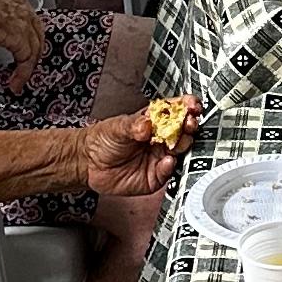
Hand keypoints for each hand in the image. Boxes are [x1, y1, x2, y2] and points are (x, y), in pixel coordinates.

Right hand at [0, 0, 48, 79]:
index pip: (22, 10)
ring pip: (33, 45)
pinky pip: (26, 59)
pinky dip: (22, 73)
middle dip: (31, 47)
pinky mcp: (20, 38)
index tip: (14, 38)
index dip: (20, 27)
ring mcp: (23, 20)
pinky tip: (15, 82)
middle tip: (25, 61)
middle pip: (34, 28)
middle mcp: (20, 3)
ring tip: (19, 78)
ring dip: (27, 65)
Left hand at [82, 96, 196, 198]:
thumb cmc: (104, 140)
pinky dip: (169, 166)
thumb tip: (148, 125)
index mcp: (155, 121)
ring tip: (178, 141)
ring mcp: (160, 157)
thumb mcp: (118, 126)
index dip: (187, 106)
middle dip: (190, 125)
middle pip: (184, 130)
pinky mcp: (156, 176)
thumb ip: (134, 125)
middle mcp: (161, 138)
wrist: (89, 163)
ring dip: (184, 145)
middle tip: (189, 122)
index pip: (177, 111)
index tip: (192, 105)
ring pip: (181, 151)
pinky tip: (166, 161)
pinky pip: (168, 172)